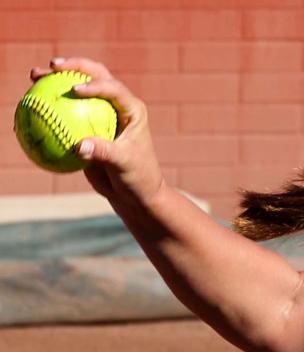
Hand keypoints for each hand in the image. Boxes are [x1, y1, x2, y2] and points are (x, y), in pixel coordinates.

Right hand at [30, 57, 164, 206]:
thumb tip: (79, 146)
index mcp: (131, 108)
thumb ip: (103, 152)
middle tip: (52, 65)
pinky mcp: (85, 125)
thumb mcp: (124, 164)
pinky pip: (62, 113)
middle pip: (94, 76)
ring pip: (75, 90)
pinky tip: (25, 110)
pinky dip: (46, 109)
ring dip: (54, 80)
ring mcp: (100, 113)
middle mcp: (116, 105)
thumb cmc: (136, 175)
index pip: (113, 88)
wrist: (132, 190)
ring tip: (33, 77)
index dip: (94, 84)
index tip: (74, 89)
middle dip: (73, 66)